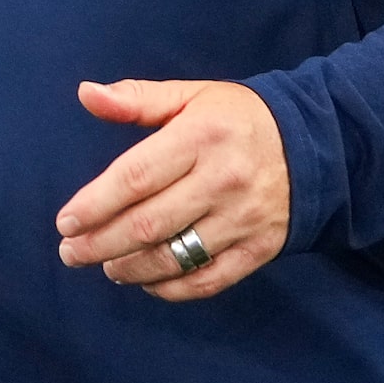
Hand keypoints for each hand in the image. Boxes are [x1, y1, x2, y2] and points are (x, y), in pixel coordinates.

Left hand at [53, 80, 290, 302]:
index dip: (95, 204)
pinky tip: (146, 281)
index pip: (135, 178)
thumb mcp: (190, 96)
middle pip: (149, 223)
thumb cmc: (238, 118)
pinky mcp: (259, 249)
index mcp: (200, 137)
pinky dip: (171, 288)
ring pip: (175, 257)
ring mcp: (242, 219)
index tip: (65, 221)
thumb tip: (86, 94)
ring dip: (130, 268)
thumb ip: (136, 99)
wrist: (317, 146)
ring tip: (104, 266)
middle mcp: (221, 181)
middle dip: (101, 244)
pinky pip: (208, 280)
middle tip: (70, 253)